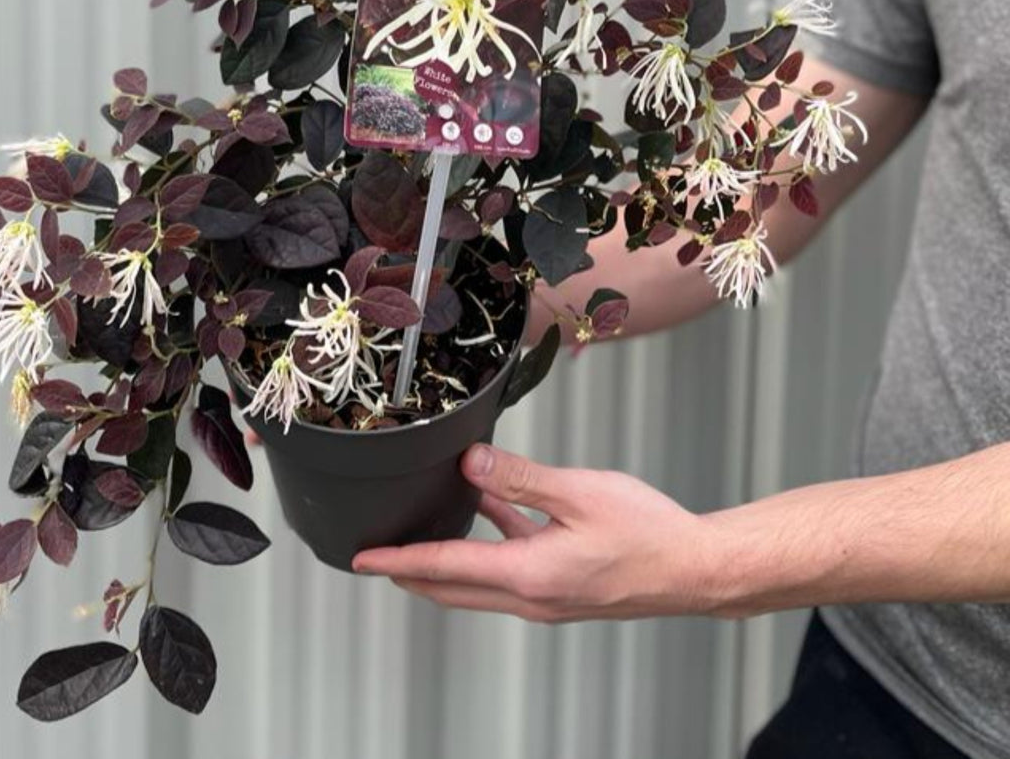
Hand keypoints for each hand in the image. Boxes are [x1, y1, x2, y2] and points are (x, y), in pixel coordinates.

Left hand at [352, 444, 725, 621]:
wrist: (697, 569)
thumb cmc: (649, 534)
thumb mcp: (577, 493)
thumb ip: (518, 478)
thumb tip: (469, 463)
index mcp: (528, 575)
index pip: (445, 567)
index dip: (399, 559)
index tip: (362, 559)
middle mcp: (532, 596)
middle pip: (452, 586)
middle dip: (410, 571)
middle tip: (375, 556)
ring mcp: (549, 596)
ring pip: (479, 581)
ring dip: (446, 561)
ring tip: (419, 535)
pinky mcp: (564, 586)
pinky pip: (512, 566)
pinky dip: (491, 544)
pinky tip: (491, 509)